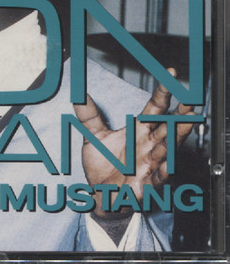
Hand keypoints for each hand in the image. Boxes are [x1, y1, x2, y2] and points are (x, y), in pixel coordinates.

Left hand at [74, 68, 194, 217]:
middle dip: (179, 114)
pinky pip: (160, 174)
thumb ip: (88, 116)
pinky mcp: (149, 182)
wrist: (99, 193)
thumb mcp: (93, 137)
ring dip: (178, 135)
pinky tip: (170, 159)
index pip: (154, 108)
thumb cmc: (101, 165)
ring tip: (188, 122)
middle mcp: (148, 144)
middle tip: (190, 100)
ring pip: (168, 147)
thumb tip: (78, 94)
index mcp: (138, 130)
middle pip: (168, 126)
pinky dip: (166, 167)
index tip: (172, 74)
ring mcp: (151, 162)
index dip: (162, 92)